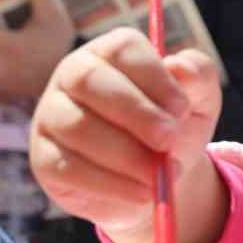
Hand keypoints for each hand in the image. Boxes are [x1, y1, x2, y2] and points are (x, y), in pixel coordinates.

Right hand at [30, 29, 227, 242]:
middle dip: (135, 113)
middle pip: (88, 80)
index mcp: (111, 53)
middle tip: (168, 140)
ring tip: (160, 175)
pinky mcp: (44, 158)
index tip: (182, 108)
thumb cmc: (173, 128)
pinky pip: (69, 169)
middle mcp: (72, 76)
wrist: (155, 179)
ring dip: (126, 155)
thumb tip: (180, 67)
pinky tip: (142, 194)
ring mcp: (51, 116)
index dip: (154, 77)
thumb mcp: (198, 102)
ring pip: (78, 127)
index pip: (123, 49)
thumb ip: (198, 77)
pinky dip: (112, 185)